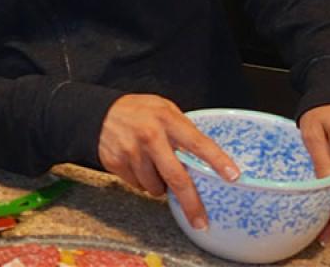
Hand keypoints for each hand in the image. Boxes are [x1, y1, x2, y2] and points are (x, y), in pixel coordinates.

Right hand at [98, 94, 239, 229]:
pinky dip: (142, 182)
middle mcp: (149, 137)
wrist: (96, 114)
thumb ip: (182, 128)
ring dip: (160, 187)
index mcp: (166, 120)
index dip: (217, 160)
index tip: (233, 176)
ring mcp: (131, 152)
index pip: (197, 142)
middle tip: (201, 221)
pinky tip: (138, 166)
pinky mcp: (116, 164)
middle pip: (177, 178)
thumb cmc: (137, 111)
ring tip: (155, 168)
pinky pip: (137, 186)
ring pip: (155, 187)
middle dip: (191, 203)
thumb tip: (206, 156)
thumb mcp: (163, 108)